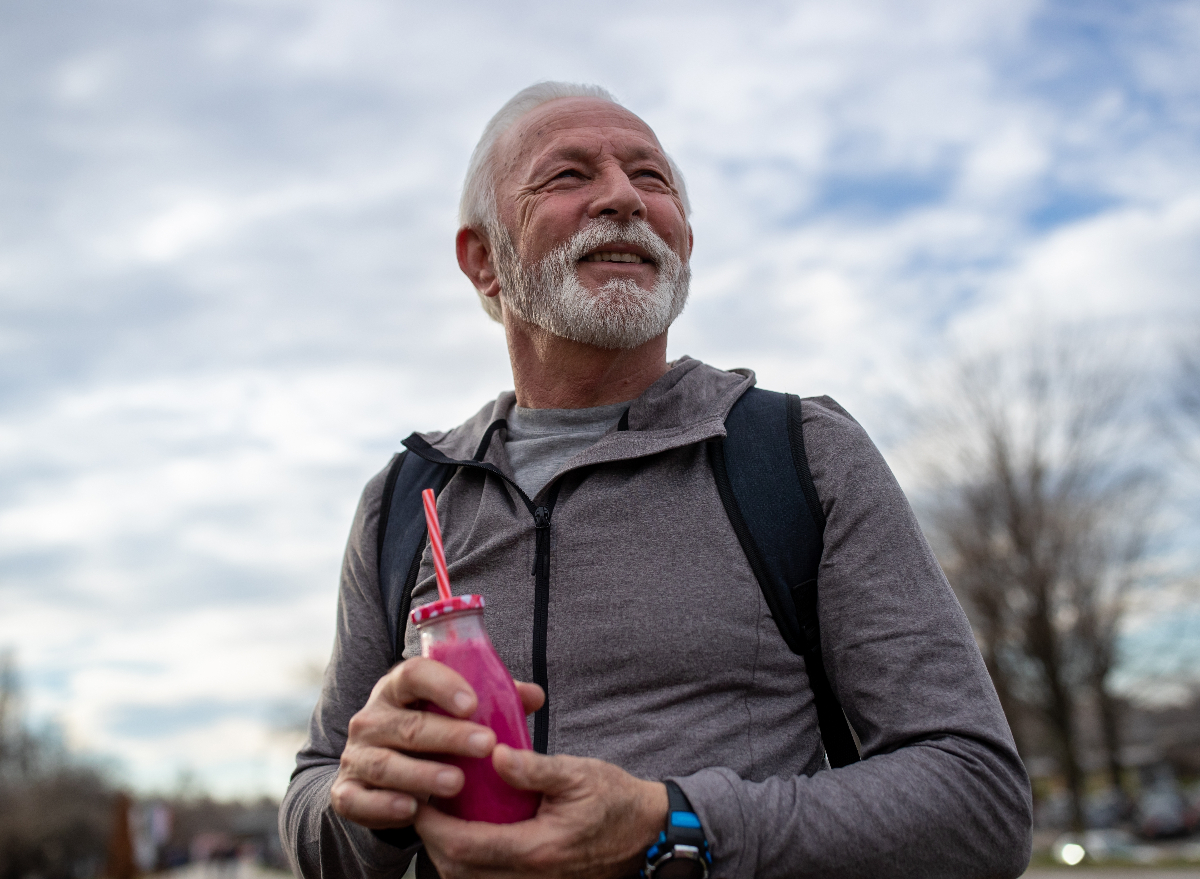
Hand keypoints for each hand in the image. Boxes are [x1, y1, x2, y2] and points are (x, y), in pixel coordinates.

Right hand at [330, 657, 544, 828]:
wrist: (381, 773)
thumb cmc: (430, 731)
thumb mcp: (455, 712)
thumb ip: (494, 700)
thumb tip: (533, 695)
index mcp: (397, 688)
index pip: (415, 674)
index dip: (443, 685)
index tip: (473, 702)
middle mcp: (371, 718)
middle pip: (409, 724)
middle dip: (449, 735)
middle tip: (485, 744)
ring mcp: (357, 755)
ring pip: (387, 764)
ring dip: (422, 774)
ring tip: (457, 782)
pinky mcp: (346, 792)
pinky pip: (359, 800)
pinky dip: (383, 806)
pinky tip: (412, 808)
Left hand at [415, 746, 668, 878]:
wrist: (649, 833)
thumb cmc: (616, 800)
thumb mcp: (578, 773)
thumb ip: (534, 768)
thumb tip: (494, 755)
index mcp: (537, 848)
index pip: (465, 846)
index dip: (434, 826)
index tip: (421, 799)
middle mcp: (531, 875)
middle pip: (458, 871)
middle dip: (434, 841)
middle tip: (425, 805)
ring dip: (450, 852)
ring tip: (444, 817)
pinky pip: (492, 878)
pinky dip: (472, 860)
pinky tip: (474, 831)